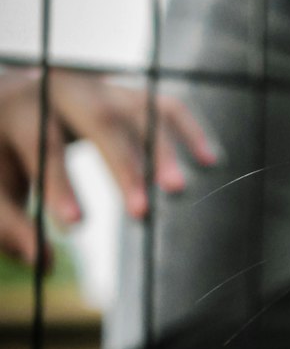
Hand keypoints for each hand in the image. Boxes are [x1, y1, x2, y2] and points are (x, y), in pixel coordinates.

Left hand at [0, 67, 216, 268]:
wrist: (12, 104)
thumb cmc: (3, 156)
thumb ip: (9, 225)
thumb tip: (42, 261)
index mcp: (19, 107)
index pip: (42, 142)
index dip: (60, 184)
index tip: (76, 226)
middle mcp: (63, 88)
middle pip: (99, 120)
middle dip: (123, 168)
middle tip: (142, 213)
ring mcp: (100, 87)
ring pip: (139, 111)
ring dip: (162, 152)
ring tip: (178, 190)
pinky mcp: (127, 94)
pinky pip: (164, 106)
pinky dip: (189, 131)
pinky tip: (210, 161)